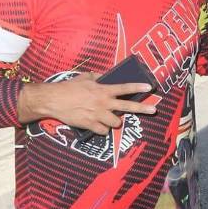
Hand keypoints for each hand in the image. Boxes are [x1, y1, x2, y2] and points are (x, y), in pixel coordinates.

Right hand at [17, 73, 155, 132]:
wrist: (53, 100)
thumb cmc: (68, 87)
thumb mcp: (85, 77)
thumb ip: (97, 77)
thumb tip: (104, 77)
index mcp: (103, 90)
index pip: (124, 88)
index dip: (138, 88)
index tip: (149, 88)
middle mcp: (103, 103)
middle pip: (127, 107)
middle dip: (142, 109)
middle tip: (154, 110)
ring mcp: (97, 115)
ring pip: (116, 123)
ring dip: (114, 121)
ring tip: (107, 117)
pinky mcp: (90, 125)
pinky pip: (103, 131)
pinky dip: (102, 129)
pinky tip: (96, 124)